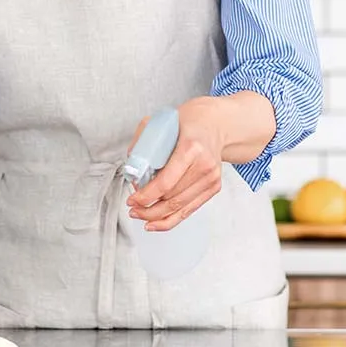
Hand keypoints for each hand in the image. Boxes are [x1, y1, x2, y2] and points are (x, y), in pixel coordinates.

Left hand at [126, 97, 224, 230]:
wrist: (214, 124)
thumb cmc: (186, 124)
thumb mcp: (159, 124)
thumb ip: (142, 144)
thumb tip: (131, 169)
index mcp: (191, 148)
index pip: (166, 182)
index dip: (146, 196)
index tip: (132, 199)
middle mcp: (205, 165)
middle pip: (172, 199)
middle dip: (148, 208)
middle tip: (133, 208)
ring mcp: (212, 178)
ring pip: (180, 208)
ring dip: (157, 216)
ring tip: (141, 215)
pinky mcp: (214, 187)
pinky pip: (189, 210)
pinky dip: (171, 220)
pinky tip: (156, 222)